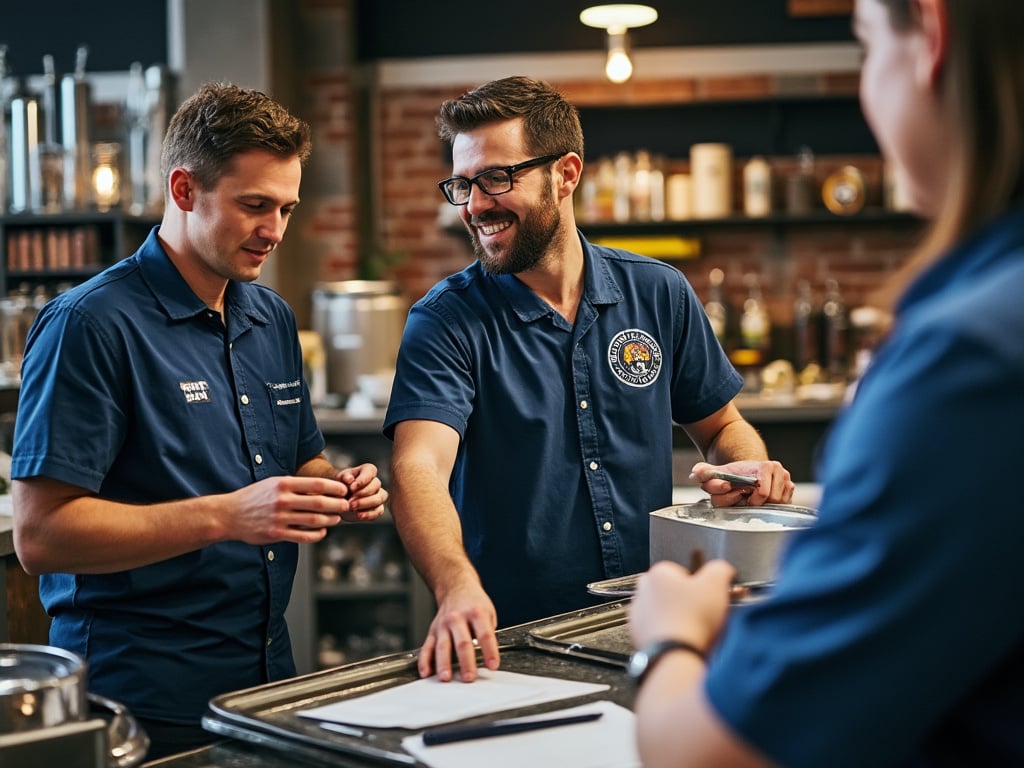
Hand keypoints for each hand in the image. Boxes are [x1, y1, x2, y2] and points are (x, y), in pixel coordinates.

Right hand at [223, 475, 357, 543]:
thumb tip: (321, 487)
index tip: (344, 490)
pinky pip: (304, 536)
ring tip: (336, 519)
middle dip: (337, 505)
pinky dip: (317, 535)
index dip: (335, 488)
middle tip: (346, 506)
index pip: (317, 484)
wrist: (229, 514)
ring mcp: (279, 518)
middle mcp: (282, 500)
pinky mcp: (276, 534)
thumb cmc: (255, 497)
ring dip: (330, 520)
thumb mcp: (273, 483)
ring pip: (314, 520)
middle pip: (320, 502)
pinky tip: (322, 531)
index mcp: (283, 484)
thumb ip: (295, 485)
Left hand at [335, 463, 387, 521]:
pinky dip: (369, 514)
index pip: (371, 470)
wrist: (338, 502)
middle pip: (376, 484)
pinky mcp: (378, 508)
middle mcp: (375, 482)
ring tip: (352, 507)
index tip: (352, 487)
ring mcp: (378, 495)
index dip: (363, 479)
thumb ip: (344, 477)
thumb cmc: (340, 487)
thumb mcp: (338, 480)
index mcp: (366, 471)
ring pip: (379, 498)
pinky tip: (359, 515)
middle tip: (350, 500)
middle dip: (363, 493)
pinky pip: (379, 511)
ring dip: (366, 503)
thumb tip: (350, 479)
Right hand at [418, 581, 499, 682]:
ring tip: (446, 678)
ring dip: (444, 663)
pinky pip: (427, 647)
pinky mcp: (432, 631)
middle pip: (462, 642)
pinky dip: (425, 661)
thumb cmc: (474, 604)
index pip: (485, 634)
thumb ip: (488, 633)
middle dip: (466, 662)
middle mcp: (457, 618)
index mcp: (476, 613)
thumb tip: (488, 658)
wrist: (455, 587)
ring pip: (443, 646)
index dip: (490, 651)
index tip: (493, 666)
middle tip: (469, 677)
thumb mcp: (489, 613)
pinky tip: (426, 673)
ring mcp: (443, 625)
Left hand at [629, 559, 734, 651]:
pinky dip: (670, 635)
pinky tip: (685, 641)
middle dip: (688, 600)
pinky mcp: (638, 636)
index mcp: (658, 573)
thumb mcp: (716, 583)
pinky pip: (659, 631)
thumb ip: (720, 569)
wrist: (675, 656)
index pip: (682, 571)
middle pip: (671, 591)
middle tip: (707, 612)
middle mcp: (643, 591)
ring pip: (664, 612)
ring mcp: (638, 615)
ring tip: (698, 630)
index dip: (700, 584)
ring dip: (679, 618)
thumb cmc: (694, 617)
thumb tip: (722, 569)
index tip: (711, 596)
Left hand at [689, 460, 793, 505]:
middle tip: (745, 498)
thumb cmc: (731, 475)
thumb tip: (696, 474)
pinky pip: (784, 505)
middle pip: (772, 501)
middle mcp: (778, 471)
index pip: (762, 493)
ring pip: (779, 504)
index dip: (749, 500)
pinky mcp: (790, 489)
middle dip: (756, 503)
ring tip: (752, 497)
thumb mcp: (716, 473)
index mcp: (765, 466)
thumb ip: (704, 473)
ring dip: (764, 505)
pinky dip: (772, 506)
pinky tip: (761, 499)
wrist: (746, 471)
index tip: (740, 496)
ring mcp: (787, 479)